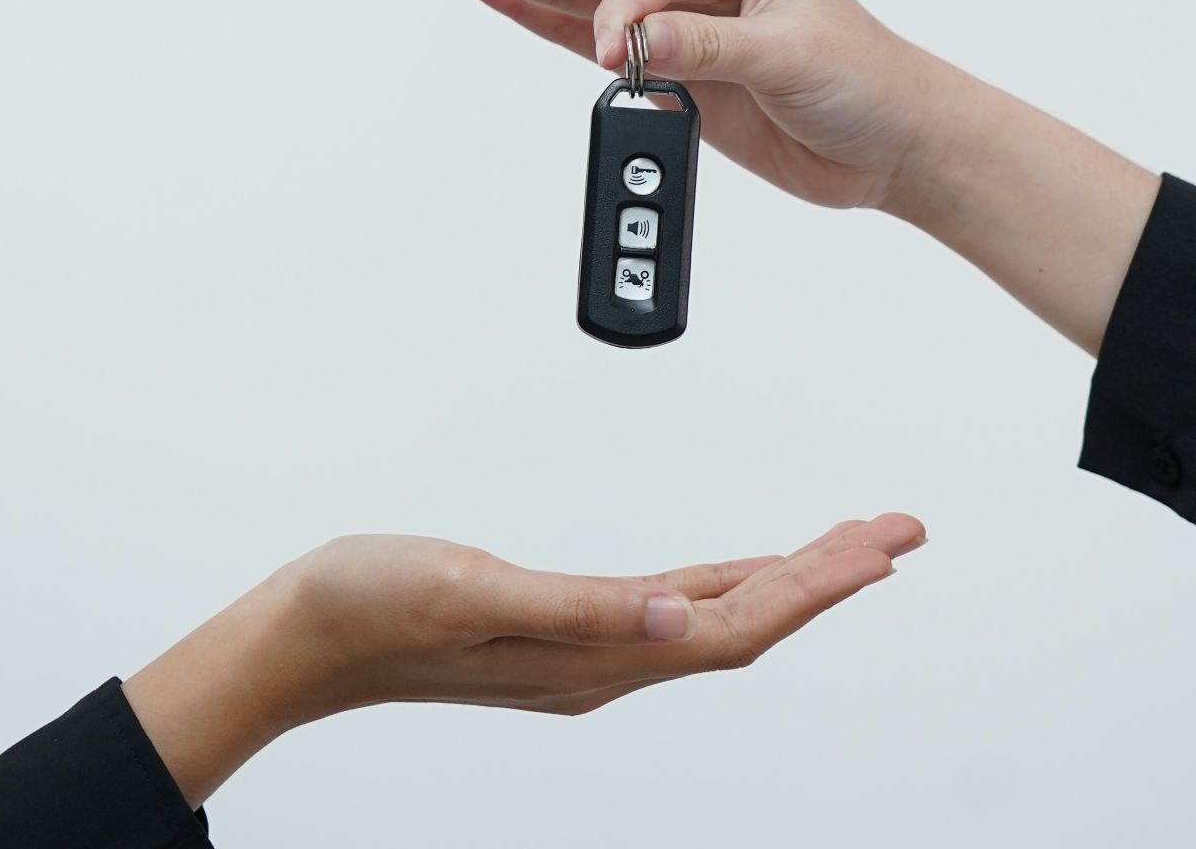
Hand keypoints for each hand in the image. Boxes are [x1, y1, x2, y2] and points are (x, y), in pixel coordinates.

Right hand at [123, 514, 926, 806]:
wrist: (298, 641)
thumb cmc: (370, 609)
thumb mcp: (476, 593)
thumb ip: (587, 611)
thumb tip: (686, 618)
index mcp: (595, 657)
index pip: (737, 625)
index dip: (816, 587)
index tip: (881, 548)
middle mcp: (605, 663)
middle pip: (745, 622)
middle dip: (828, 576)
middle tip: (896, 532)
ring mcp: (585, 653)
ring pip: (716, 618)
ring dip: (787, 582)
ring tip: (847, 547)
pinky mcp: (562, 634)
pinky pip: (673, 610)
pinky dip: (726, 585)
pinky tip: (738, 573)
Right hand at [420, 0, 958, 210]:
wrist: (892, 143)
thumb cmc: (867, 81)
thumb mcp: (793, 59)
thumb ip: (709, 47)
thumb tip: (638, 40)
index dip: (622, 12)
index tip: (619, 57)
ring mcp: (679, 17)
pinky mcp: (669, 67)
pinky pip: (587, 41)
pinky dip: (539, 22)